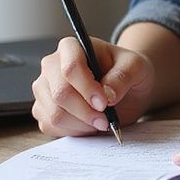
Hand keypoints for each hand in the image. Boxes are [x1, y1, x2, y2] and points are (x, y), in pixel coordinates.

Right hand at [31, 36, 154, 137]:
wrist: (124, 87)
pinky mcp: (43, 109)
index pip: (71, 68)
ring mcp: (44, 88)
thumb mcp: (136, 67)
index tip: (105, 103)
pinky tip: (89, 125)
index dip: (87, 89)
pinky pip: (51, 127)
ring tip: (100, 122)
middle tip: (105, 120)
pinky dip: (73, 132)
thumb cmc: (127, 71)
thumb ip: (123, 76)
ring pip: (54, 114)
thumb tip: (107, 95)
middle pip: (60, 94)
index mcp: (72, 47)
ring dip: (81, 124)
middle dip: (85, 112)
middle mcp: (52, 65)